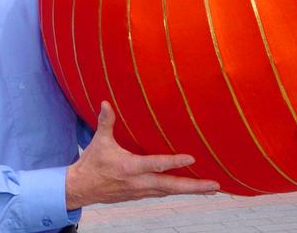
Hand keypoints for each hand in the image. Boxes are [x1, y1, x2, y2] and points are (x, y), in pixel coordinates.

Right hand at [65, 101, 218, 209]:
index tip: (192, 158)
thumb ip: (105, 121)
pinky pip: (164, 192)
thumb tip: (106, 102)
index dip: (174, 161)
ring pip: (170, 191)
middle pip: (170, 185)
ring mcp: (141, 191)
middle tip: (214, 184)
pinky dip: (178, 191)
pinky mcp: (141, 194)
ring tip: (211, 187)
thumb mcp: (99, 141)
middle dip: (194, 186)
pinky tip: (191, 188)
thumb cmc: (92, 163)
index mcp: (129, 167)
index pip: (155, 164)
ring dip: (191, 190)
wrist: (82, 188)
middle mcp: (138, 182)